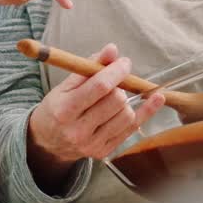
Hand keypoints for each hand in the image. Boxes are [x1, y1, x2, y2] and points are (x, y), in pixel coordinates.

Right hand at [28, 44, 165, 163]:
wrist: (46, 142)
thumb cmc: (57, 108)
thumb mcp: (65, 85)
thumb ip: (88, 67)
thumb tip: (112, 50)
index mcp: (65, 109)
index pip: (100, 86)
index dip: (116, 71)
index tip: (124, 62)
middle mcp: (78, 130)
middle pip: (116, 101)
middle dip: (120, 85)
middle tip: (116, 80)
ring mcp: (92, 144)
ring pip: (126, 115)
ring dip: (126, 100)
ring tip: (115, 97)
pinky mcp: (103, 152)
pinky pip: (132, 129)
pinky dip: (145, 112)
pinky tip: (155, 99)